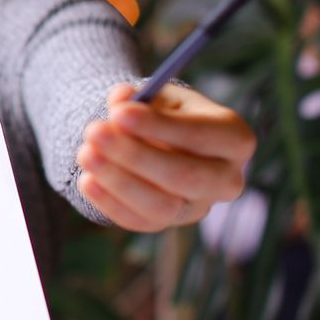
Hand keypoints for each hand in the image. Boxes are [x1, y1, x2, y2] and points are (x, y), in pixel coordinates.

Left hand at [75, 84, 254, 231]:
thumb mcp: (157, 96)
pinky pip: (140, 221)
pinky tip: (87, 180)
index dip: (160, 126)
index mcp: (234, 139)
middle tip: (94, 132)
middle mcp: (226, 179)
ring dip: (119, 181)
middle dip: (135, 155)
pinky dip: (110, 202)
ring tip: (85, 153)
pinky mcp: (171, 223)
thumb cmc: (164, 113)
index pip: (203, 135)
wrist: (158, 141)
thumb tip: (120, 100)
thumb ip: (139, 97)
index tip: (119, 114)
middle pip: (186, 176)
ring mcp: (199, 207)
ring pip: (162, 205)